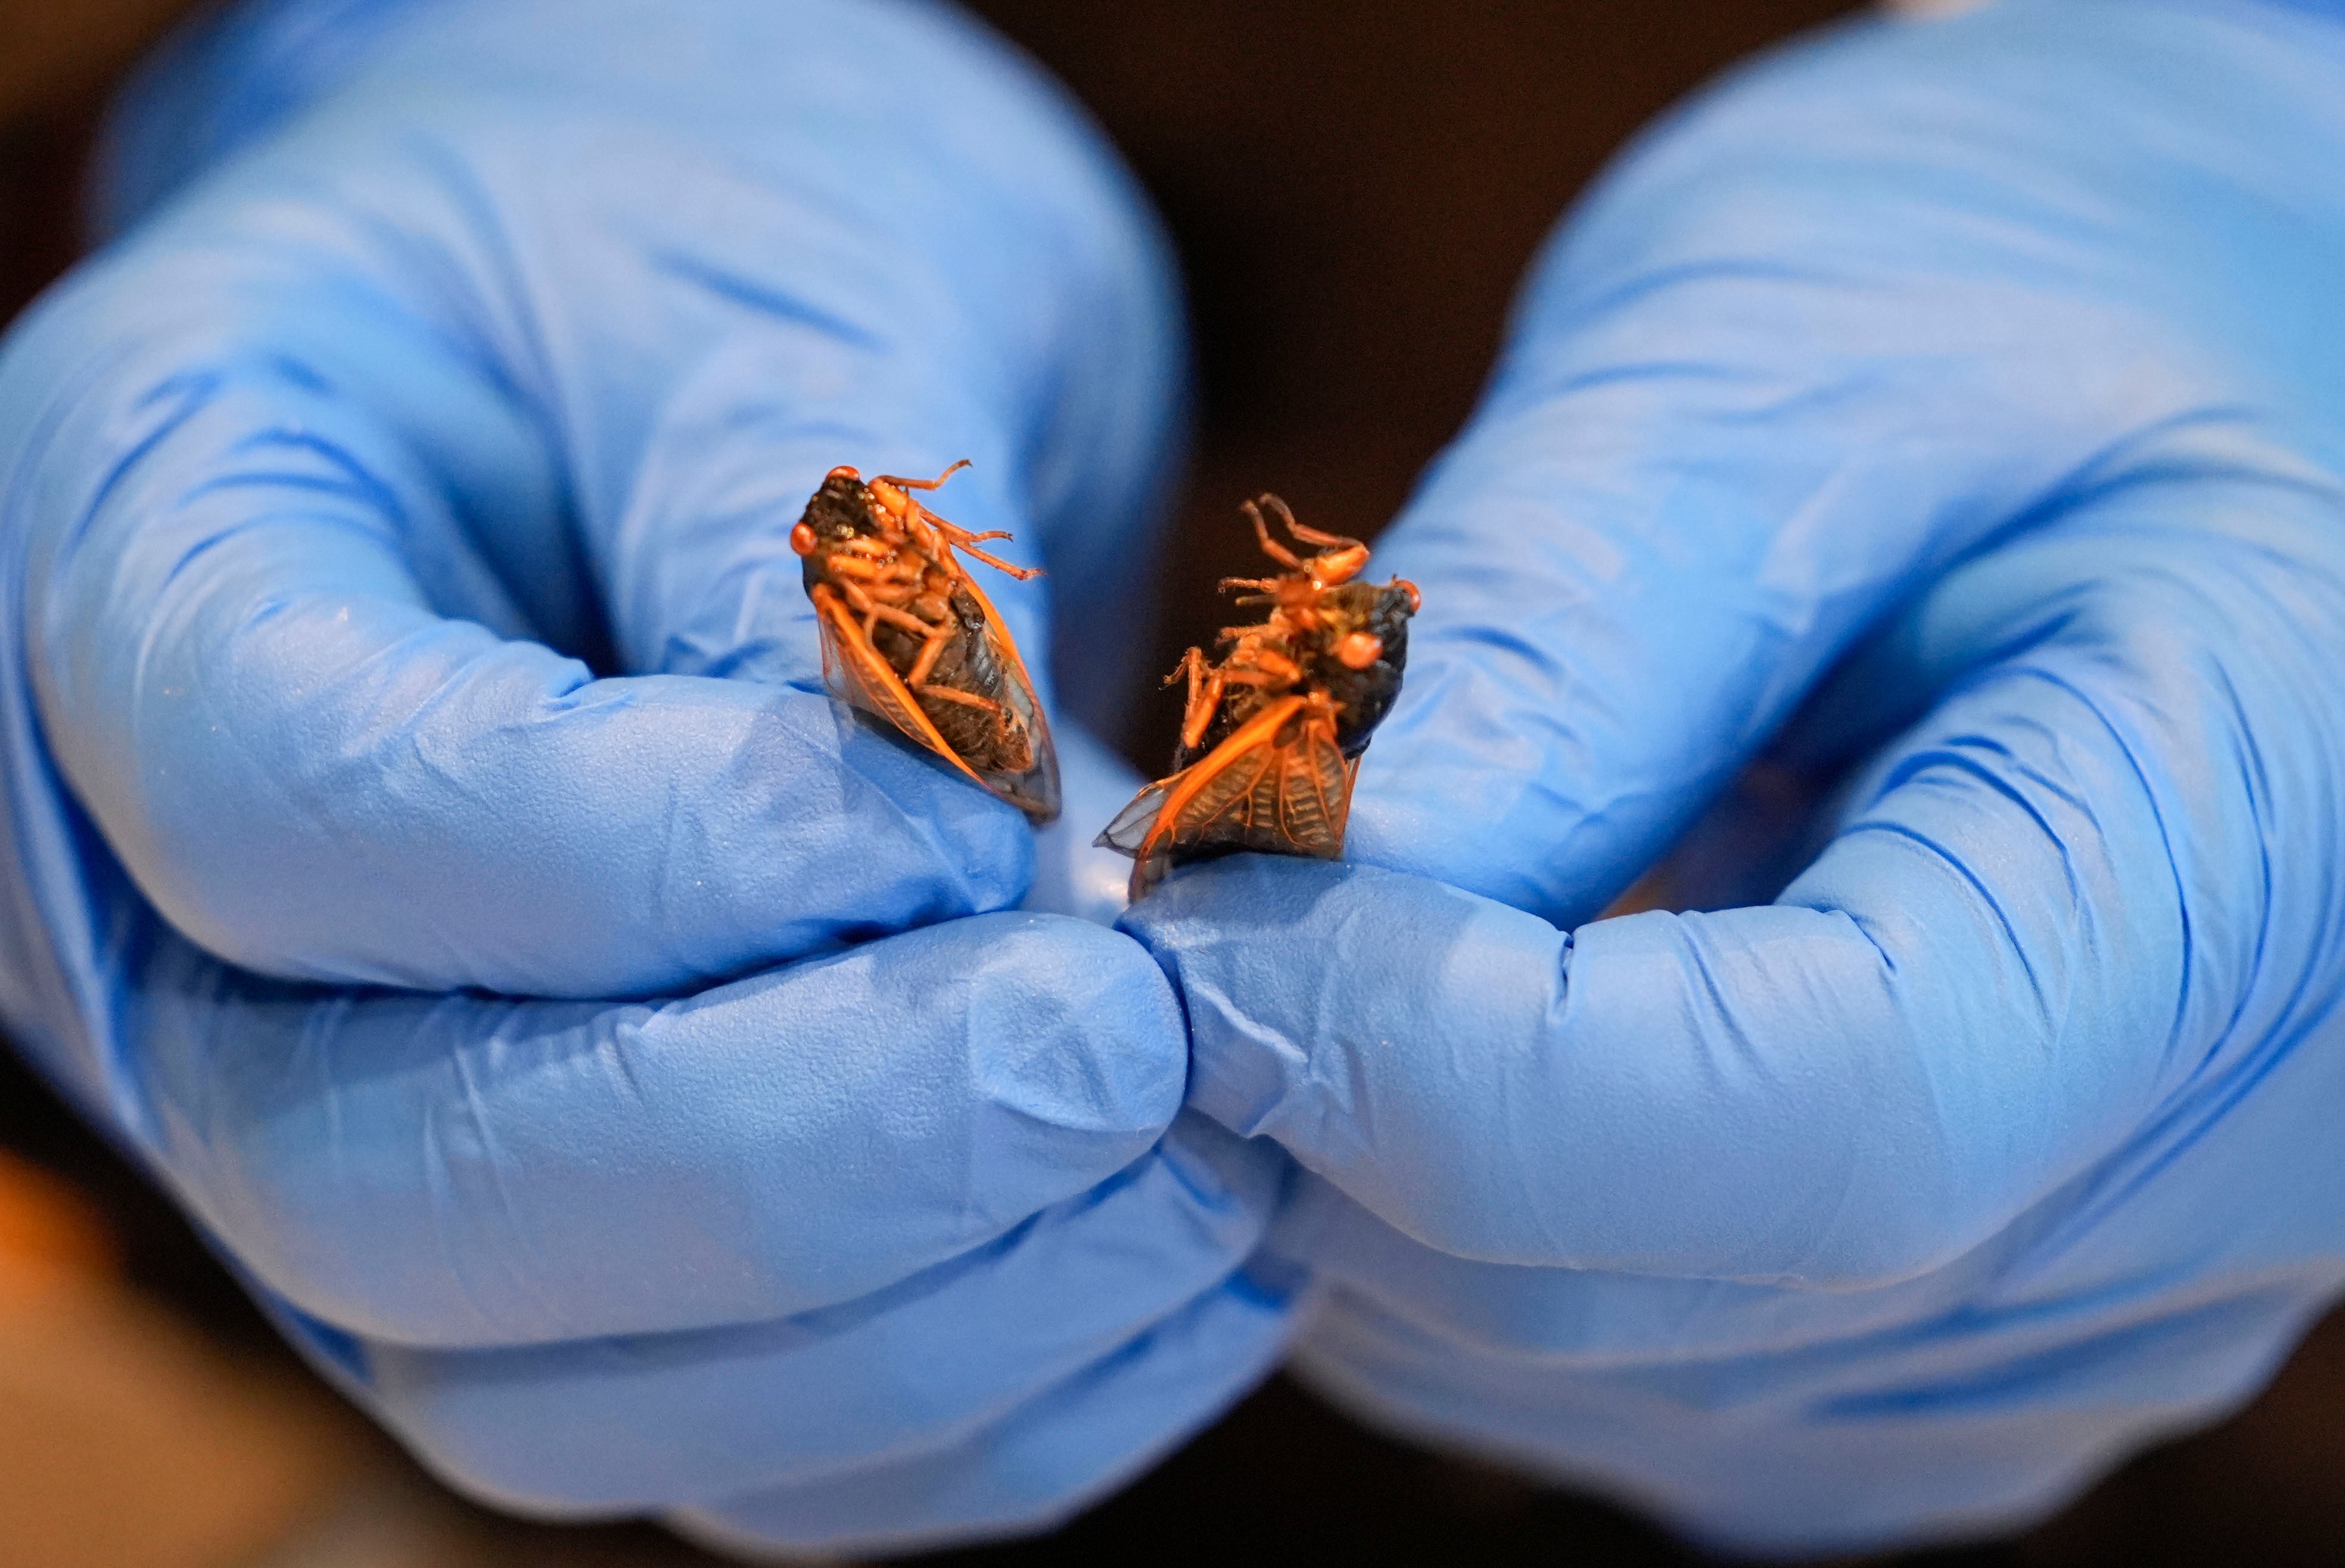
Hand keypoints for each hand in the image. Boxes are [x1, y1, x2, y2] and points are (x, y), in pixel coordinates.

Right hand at [0, 0, 1288, 1551]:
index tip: (965, 819)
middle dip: (802, 1153)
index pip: (298, 805)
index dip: (646, 856)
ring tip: (1205, 1161)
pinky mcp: (545, 1249)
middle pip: (379, 1175)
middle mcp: (167, 907)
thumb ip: (847, 581)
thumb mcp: (783, 292)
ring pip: (540, 1380)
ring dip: (914, 1318)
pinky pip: (713, 1437)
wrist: (703, 336)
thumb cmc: (715, 240)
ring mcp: (347, 1110)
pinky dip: (967, 1397)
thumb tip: (963, 883)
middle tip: (1125, 1050)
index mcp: (138, 562)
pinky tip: (1182, 1261)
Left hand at [1124, 1, 2344, 1552]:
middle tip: (1194, 881)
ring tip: (1346, 901)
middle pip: (1634, 1281)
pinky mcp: (1900, 1356)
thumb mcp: (1805, 359)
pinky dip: (1423, 1208)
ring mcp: (2036, 1322)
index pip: (1815, 1122)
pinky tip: (1451, 998)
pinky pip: (1575, 1365)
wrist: (2178, 401)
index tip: (1197, 894)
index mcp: (2244, 889)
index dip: (1435, 1040)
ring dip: (1353, 1156)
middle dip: (1332, 1095)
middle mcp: (2179, 1196)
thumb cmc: (2026, 303)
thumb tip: (1279, 876)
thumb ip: (1564, 623)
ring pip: (1552, 1358)